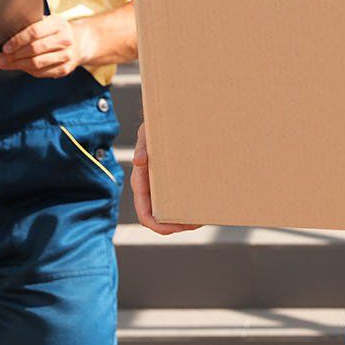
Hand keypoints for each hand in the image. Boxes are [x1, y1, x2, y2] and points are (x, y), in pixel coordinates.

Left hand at [0, 14, 94, 78]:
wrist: (81, 42)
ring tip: (5, 64)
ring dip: (18, 65)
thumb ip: (30, 26)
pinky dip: (27, 71)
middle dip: (14, 55)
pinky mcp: (65, 68)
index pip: (34, 32)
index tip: (5, 47)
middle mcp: (65, 39)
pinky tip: (20, 67)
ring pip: (37, 63)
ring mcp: (67, 55)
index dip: (17, 41)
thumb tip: (5, 38)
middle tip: (0, 58)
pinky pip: (41, 72)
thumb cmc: (56, 31)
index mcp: (58, 23)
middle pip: (34, 49)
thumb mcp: (47, 22)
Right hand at [131, 120, 200, 235]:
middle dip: (177, 225)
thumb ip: (143, 145)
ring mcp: (162, 188)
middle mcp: (151, 190)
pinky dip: (192, 207)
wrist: (169, 118)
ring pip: (172, 214)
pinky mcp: (174, 183)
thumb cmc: (155, 126)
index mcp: (141, 183)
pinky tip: (206, 205)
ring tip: (205, 216)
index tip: (175, 227)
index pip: (145, 214)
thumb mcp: (147, 133)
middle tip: (197, 222)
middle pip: (161, 219)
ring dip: (186, 219)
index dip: (158, 225)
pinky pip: (181, 201)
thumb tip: (139, 161)